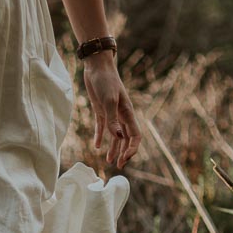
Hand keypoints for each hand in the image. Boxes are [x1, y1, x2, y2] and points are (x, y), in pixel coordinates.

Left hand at [83, 52, 139, 169]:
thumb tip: (119, 138)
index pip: (134, 136)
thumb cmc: (105, 81)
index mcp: (128, 114)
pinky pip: (102, 127)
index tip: (124, 161)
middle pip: (126, 139)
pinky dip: (101, 137)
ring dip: (113, 149)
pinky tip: (98, 146)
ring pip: (115, 136)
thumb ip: (113, 120)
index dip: (131, 150)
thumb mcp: (108, 101)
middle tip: (118, 166)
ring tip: (109, 161)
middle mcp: (121, 115)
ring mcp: (111, 113)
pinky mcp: (100, 110)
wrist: (97, 67)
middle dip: (123, 153)